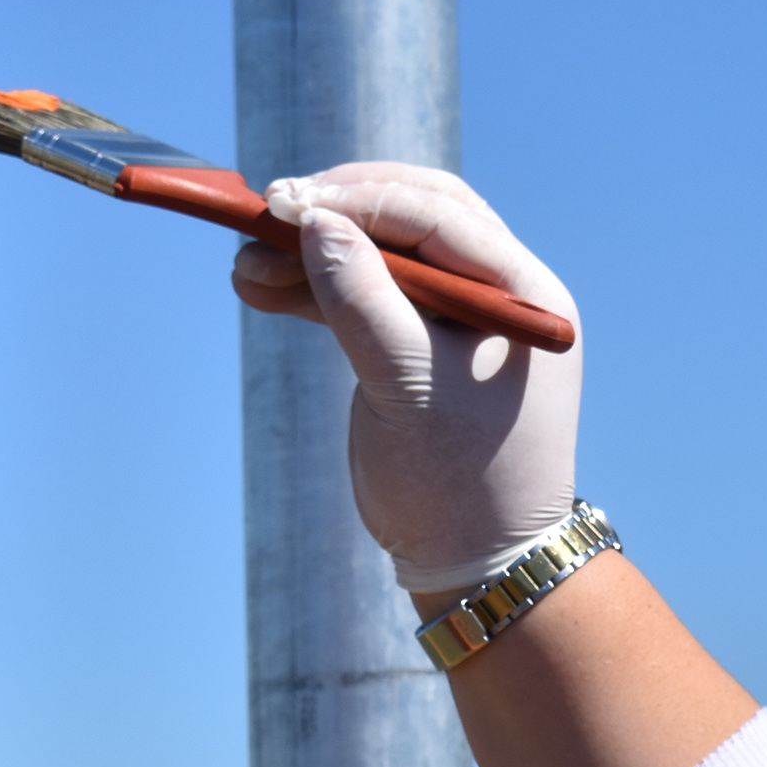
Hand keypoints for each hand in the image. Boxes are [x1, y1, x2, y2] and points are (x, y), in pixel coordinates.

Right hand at [231, 164, 582, 591]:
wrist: (476, 565)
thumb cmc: (460, 482)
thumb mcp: (408, 386)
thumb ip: (364, 301)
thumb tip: (317, 223)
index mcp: (523, 293)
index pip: (438, 215)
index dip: (361, 201)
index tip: (288, 203)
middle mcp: (499, 295)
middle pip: (410, 220)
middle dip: (335, 218)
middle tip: (265, 216)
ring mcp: (458, 322)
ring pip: (380, 260)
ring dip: (311, 259)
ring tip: (243, 266)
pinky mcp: (419, 351)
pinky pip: (366, 301)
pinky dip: (314, 294)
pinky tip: (260, 290)